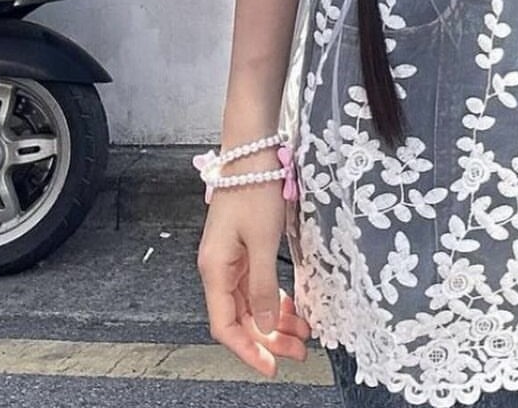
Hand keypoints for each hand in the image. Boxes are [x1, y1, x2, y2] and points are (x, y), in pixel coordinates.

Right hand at [196, 183, 312, 377]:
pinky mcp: (244, 249)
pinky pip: (257, 285)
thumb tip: (266, 325)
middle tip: (298, 351)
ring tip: (302, 333)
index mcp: (215, 270)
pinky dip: (274, 298)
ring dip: (275, 320)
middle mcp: (218, 269)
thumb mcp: (263, 241)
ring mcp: (231, 259)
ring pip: (252, 303)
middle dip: (269, 338)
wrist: (252, 152)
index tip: (270, 366)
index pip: (226, 326)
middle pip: (241, 318)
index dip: (247, 349)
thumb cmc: (254, 190)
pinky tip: (293, 307)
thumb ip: (263, 286)